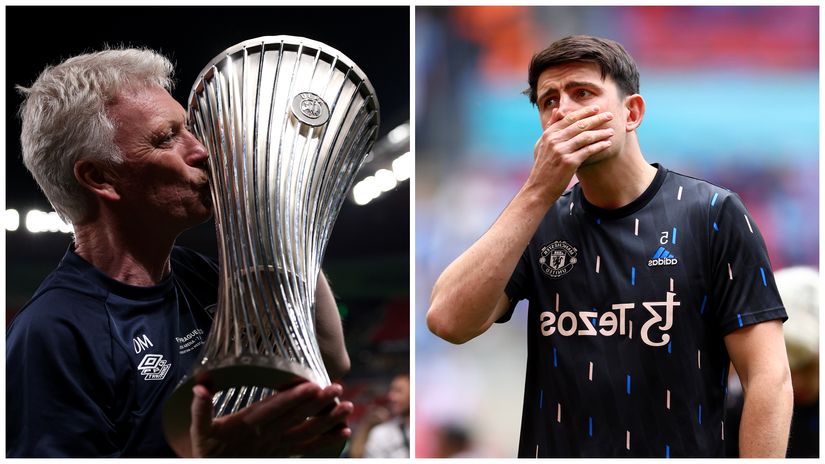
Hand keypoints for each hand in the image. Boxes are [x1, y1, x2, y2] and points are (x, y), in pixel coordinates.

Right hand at [189, 380, 353, 456]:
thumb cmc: (207, 447)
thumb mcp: (199, 429)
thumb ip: (200, 408)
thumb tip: (200, 386)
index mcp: (247, 424)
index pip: (275, 408)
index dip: (294, 397)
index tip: (312, 385)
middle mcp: (266, 435)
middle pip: (296, 417)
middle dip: (318, 403)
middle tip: (337, 388)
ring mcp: (277, 445)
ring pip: (307, 432)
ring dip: (329, 420)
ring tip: (348, 407)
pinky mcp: (282, 453)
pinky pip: (308, 448)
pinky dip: (327, 441)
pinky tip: (344, 432)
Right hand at [529, 105, 613, 198]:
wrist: (538, 188)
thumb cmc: (542, 167)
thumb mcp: (541, 144)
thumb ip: (549, 127)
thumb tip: (557, 110)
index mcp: (548, 134)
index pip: (569, 118)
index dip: (584, 112)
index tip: (596, 108)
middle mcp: (554, 140)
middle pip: (580, 125)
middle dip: (597, 119)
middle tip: (609, 115)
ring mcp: (561, 151)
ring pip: (586, 137)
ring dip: (601, 133)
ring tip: (611, 131)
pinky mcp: (569, 162)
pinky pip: (588, 151)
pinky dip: (599, 146)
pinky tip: (607, 144)